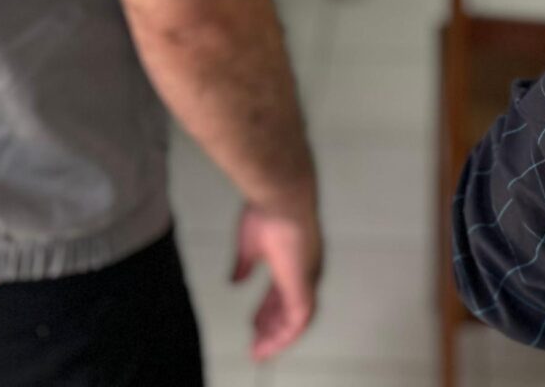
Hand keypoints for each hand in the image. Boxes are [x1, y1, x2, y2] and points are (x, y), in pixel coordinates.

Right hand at [232, 196, 321, 361]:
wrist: (282, 195)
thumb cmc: (268, 211)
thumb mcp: (249, 244)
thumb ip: (245, 265)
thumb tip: (236, 281)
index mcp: (295, 260)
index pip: (282, 293)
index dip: (268, 310)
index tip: (253, 324)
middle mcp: (306, 272)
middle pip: (290, 308)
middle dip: (272, 327)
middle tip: (255, 342)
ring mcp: (307, 279)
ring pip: (296, 319)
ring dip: (277, 336)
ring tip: (259, 350)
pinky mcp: (304, 286)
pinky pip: (299, 321)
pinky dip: (285, 335)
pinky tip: (271, 344)